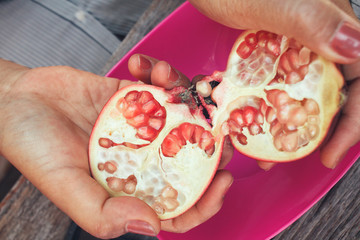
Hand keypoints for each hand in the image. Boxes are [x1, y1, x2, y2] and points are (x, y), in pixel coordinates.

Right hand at [0, 58, 232, 237]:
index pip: (176, 206)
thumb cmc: (33, 145)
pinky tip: (148, 66)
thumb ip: (101, 212)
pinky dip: (160, 74)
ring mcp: (139, 127)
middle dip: (210, 144)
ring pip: (180, 117)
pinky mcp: (132, 98)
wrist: (16, 99)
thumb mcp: (63, 184)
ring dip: (187, 98)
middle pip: (188, 159)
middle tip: (221, 127)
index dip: (205, 200)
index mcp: (128, 187)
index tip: (224, 180)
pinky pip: (158, 86)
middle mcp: (139, 159)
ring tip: (174, 82)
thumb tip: (152, 225)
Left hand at [189, 0, 359, 168]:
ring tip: (275, 149)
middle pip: (338, 90)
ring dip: (297, 124)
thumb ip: (312, 19)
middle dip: (324, 129)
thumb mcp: (268, 2)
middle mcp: (321, 35)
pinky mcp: (275, 50)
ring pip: (310, 91)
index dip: (355, 119)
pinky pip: (284, 85)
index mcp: (332, 22)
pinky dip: (275, 108)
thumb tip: (355, 46)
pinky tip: (259, 123)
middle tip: (304, 156)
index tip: (331, 151)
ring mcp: (297, 44)